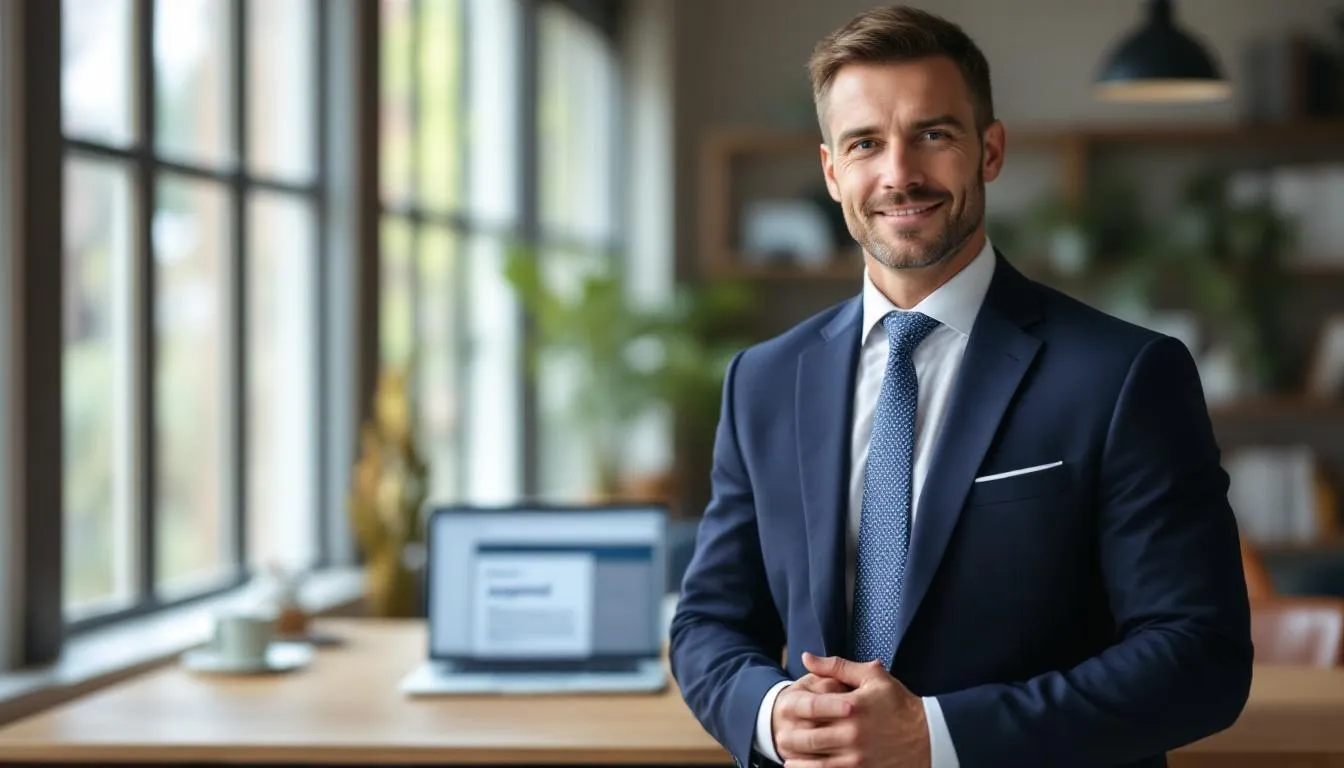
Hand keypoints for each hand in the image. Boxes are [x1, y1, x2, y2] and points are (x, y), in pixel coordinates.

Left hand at [775, 652, 930, 767]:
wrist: (930, 736)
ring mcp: (858, 758)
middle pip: (809, 740)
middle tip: (781, 738)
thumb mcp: (872, 677)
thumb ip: (837, 666)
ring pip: (816, 764)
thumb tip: (806, 658)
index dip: (794, 713)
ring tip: (788, 760)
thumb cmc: (899, 703)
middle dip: (791, 740)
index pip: (811, 710)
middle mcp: (853, 734)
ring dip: (798, 763)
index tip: (786, 713)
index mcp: (852, 707)